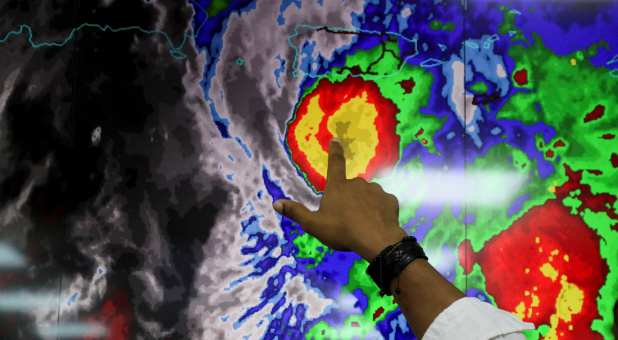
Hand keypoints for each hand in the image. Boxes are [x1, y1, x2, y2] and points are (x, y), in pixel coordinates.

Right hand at [273, 138, 405, 260]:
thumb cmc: (343, 231)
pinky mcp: (390, 200)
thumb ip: (296, 213)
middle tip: (347, 219)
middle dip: (349, 198)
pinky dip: (379, 211)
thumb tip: (276, 203)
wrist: (377, 240)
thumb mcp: (314, 225)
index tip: (336, 140)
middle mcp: (357, 183)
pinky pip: (382, 203)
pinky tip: (376, 223)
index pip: (335, 163)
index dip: (335, 151)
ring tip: (362, 223)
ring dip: (364, 204)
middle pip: (351, 187)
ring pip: (368, 194)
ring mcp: (376, 190)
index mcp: (338, 186)